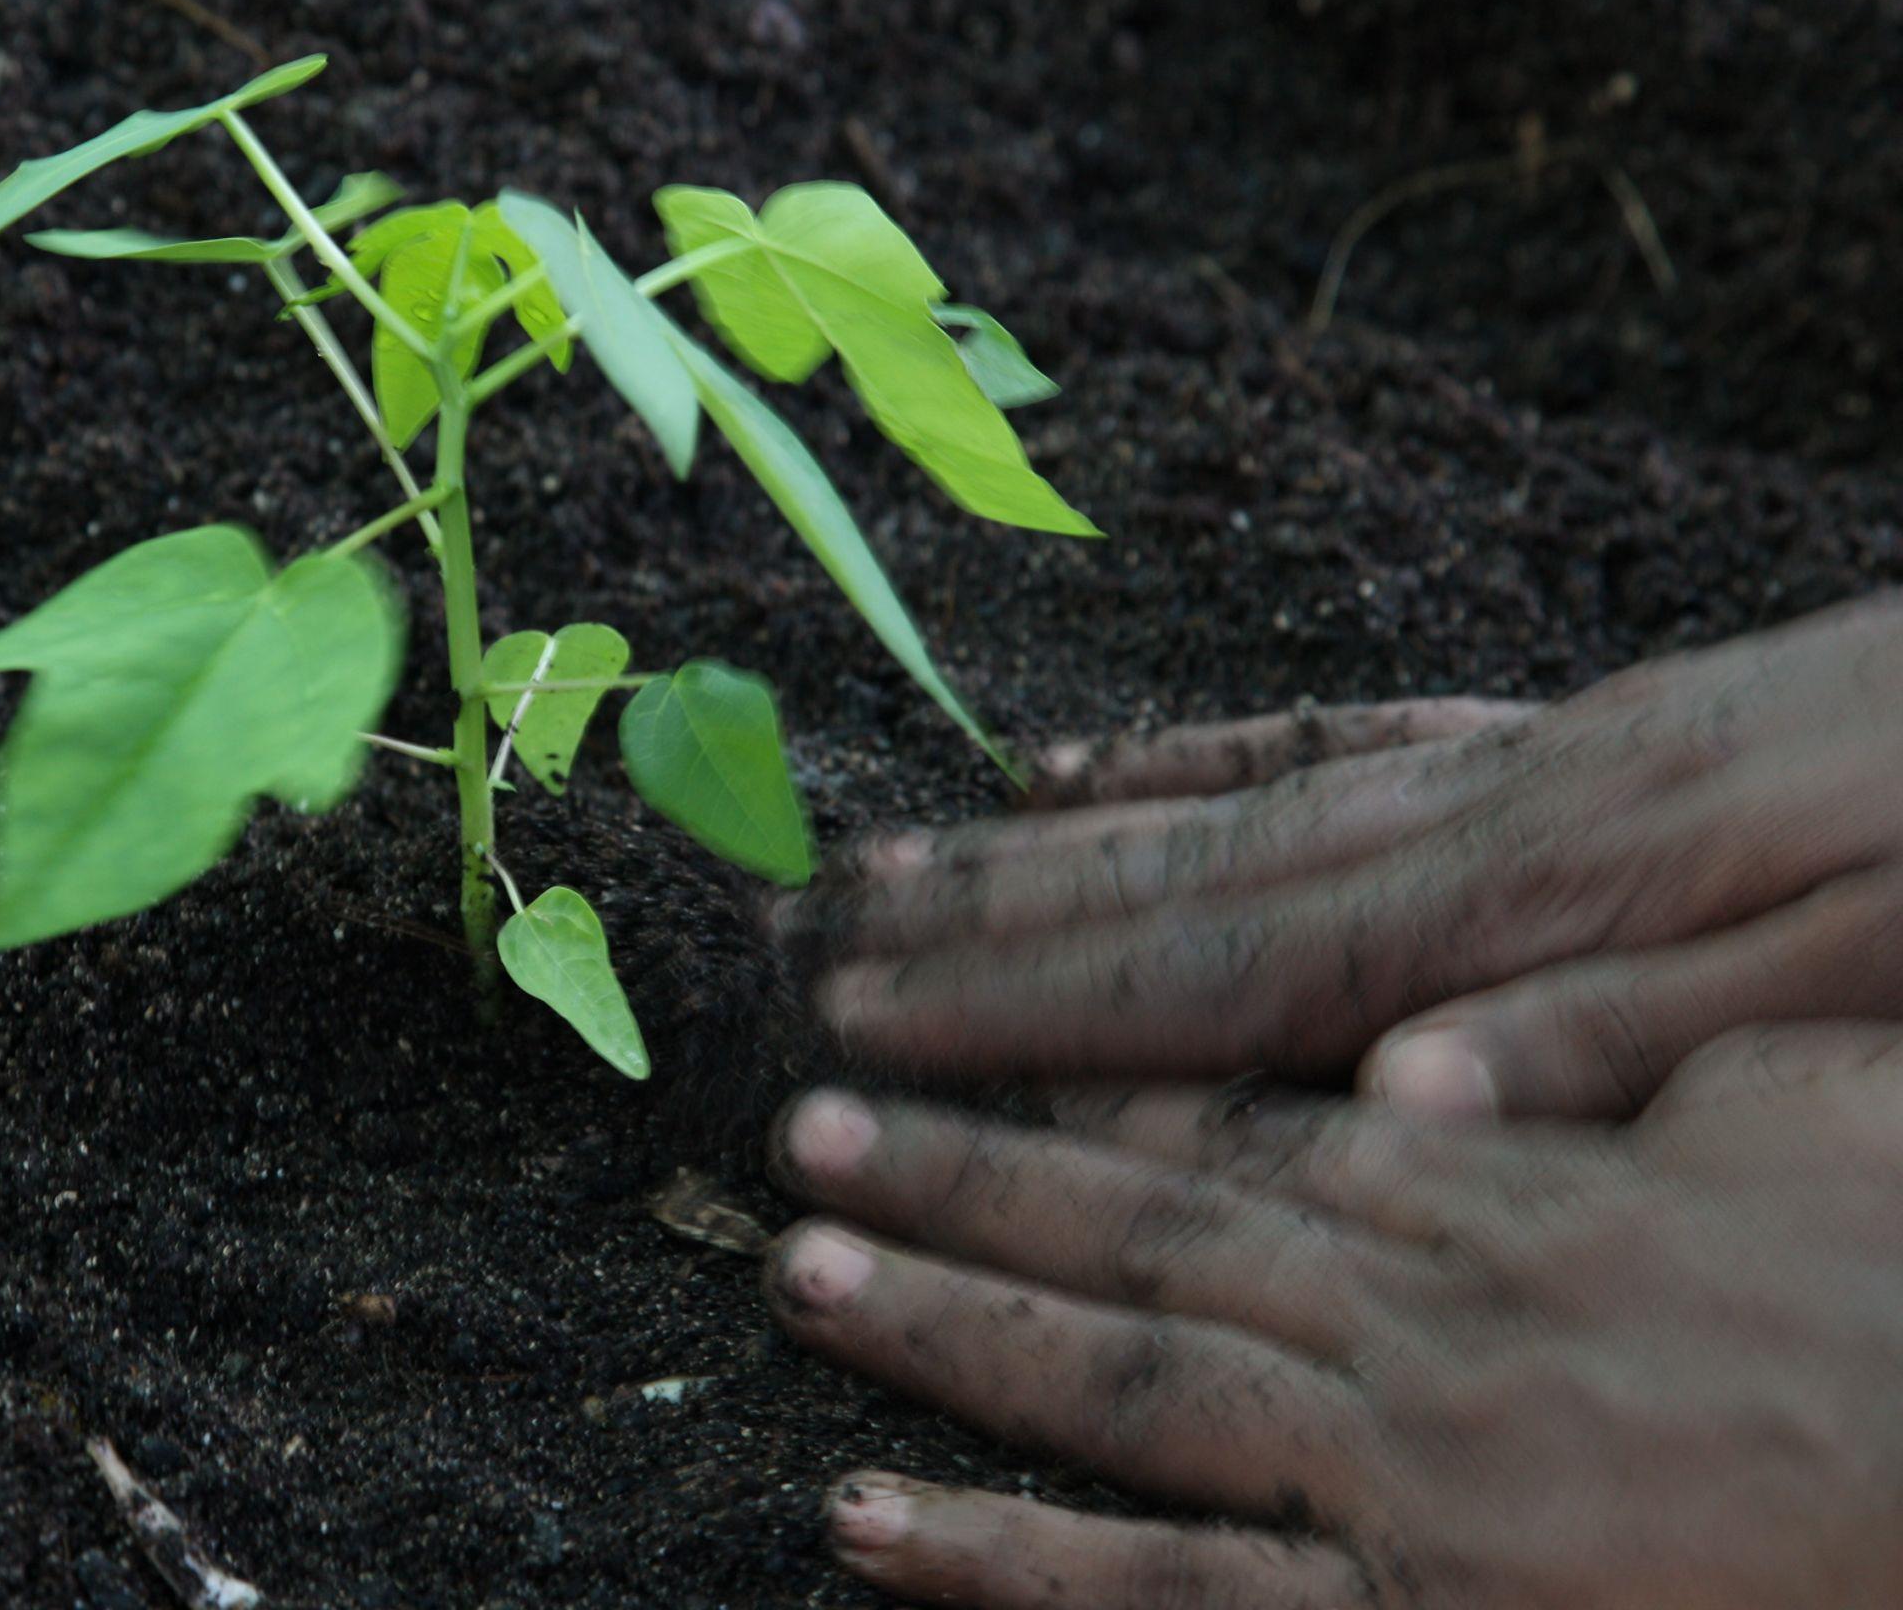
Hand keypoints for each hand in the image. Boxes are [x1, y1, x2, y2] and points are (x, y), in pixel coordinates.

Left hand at [765, 1025, 1902, 1606]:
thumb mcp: (1801, 1112)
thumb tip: (1444, 1071)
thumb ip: (1614, 1078)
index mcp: (1487, 1191)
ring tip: (797, 1274)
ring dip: (939, 1325)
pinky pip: (1166, 1596)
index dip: (1075, 1089)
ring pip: (1114, 1383)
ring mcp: (1390, 1474)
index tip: (954, 1044)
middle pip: (1132, 1234)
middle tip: (803, 1127)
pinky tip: (872, 1529)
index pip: (1233, 1127)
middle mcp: (1400, 1313)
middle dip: (960, 1178)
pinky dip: (1006, 1562)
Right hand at [781, 592, 1902, 1116]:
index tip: (867, 1026)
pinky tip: (1098, 760)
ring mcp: (1515, 759)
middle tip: (800, 933)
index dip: (1027, 1004)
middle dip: (973, 918)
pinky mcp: (1566, 738)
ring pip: (1222, 803)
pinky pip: (1331, 744)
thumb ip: (1634, 1042)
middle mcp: (1484, 811)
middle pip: (1173, 872)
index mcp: (1541, 896)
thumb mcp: (1880, 993)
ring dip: (1039, 842)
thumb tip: (1393, 1104)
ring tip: (885, 855)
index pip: (1221, 967)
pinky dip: (1194, 756)